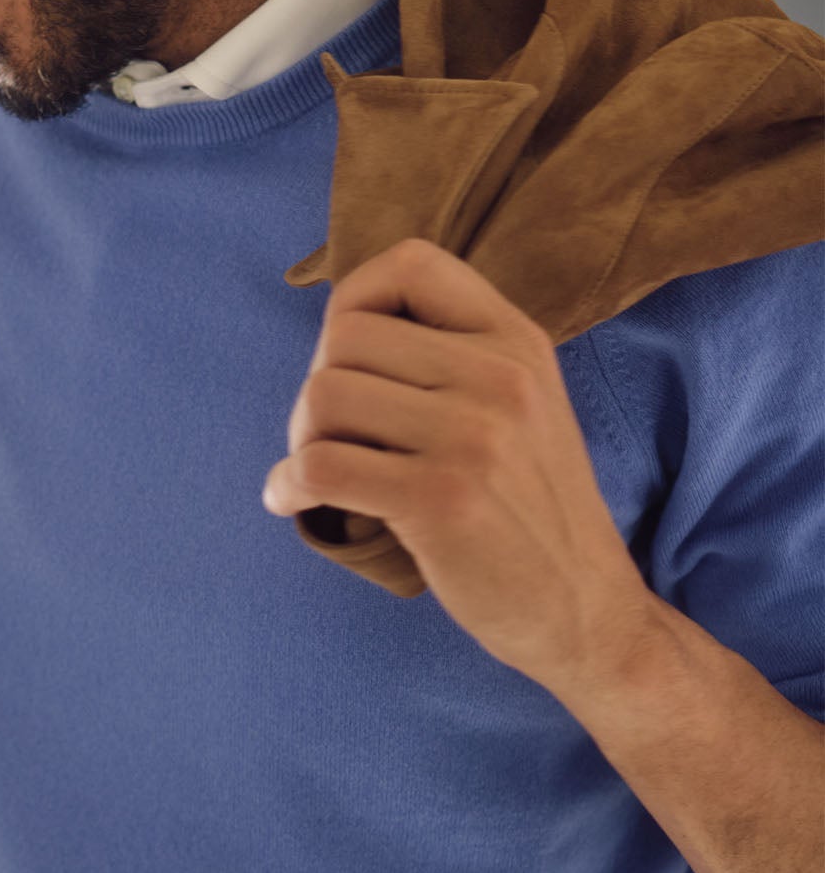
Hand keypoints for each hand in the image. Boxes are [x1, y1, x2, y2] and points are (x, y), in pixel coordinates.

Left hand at [262, 237, 653, 692]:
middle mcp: (499, 375)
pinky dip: (288, 486)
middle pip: (345, 337)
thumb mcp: (520, 406)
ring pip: (324, 396)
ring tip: (320, 474)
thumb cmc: (529, 510)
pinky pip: (320, 465)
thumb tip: (337, 337)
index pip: (410, 263)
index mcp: (516, 340)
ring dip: (302, 440)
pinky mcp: (439, 499)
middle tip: (330, 438)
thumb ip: (451, 359)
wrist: (585, 609)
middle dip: (317, 388)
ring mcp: (472, 436)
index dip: (353, 304)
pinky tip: (294, 503)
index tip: (348, 361)